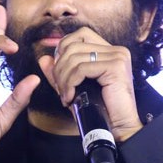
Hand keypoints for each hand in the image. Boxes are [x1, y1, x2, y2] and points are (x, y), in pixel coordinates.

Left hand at [37, 27, 142, 141]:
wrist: (118, 128)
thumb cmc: (99, 110)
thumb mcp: (75, 88)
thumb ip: (60, 72)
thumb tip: (44, 59)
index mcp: (109, 51)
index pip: (80, 34)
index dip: (64, 48)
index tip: (59, 71)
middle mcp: (116, 50)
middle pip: (73, 46)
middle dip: (59, 68)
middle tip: (60, 89)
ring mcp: (117, 57)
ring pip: (74, 58)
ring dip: (63, 79)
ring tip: (65, 96)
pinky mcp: (116, 67)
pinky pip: (81, 69)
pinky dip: (70, 84)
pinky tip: (70, 98)